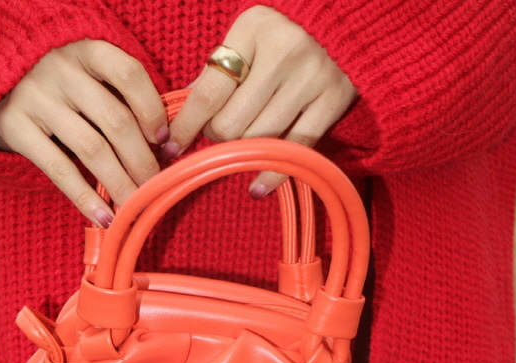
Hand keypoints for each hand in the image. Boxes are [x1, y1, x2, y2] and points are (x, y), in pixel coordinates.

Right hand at [0, 40, 167, 226]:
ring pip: (92, 148)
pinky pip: (59, 169)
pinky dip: (86, 197)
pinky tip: (105, 217)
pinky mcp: (14, 126)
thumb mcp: (97, 82)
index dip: (152, 110)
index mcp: (88, 51)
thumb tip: (168, 151)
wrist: (7, 88)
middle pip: (116, 121)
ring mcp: (35, 96)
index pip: (129, 74)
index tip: (165, 142)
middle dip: (143, 161)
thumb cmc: (71, 91)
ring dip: (120, 183)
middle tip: (156, 186)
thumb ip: (128, 104)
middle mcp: (60, 68)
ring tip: (136, 206)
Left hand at [163, 6, 357, 197]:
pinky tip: (256, 187)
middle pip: (232, 124)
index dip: (186, 126)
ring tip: (240, 146)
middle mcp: (283, 54)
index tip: (172, 146)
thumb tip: (185, 112)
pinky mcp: (332, 102)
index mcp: (253, 30)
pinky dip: (273, 172)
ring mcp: (310, 80)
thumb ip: (218, 68)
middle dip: (217, 137)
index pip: (208, 92)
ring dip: (242, 151)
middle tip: (219, 134)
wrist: (344, 22)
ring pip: (260, 139)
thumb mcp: (247, 35)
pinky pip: (295, 148)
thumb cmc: (284, 31)